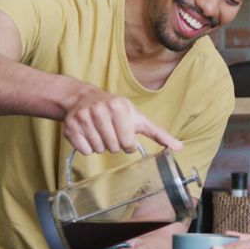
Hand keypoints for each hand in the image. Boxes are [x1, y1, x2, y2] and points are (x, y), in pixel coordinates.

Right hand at [63, 86, 181, 153]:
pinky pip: (84, 150)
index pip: (127, 143)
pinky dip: (87, 147)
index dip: (127, 143)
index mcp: (119, 106)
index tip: (124, 133)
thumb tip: (179, 147)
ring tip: (99, 131)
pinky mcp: (70, 126)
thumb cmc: (116, 111)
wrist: (83, 98)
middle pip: (112, 147)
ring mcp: (83, 117)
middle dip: (114, 144)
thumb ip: (158, 134)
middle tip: (110, 131)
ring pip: (98, 149)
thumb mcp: (138, 119)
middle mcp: (100, 109)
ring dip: (101, 145)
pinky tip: (88, 134)